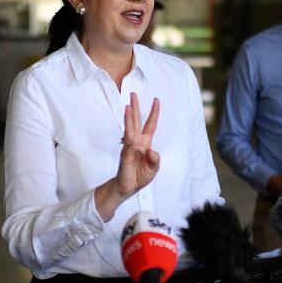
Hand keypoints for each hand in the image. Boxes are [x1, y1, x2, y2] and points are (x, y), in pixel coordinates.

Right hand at [95, 93, 159, 220]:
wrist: (127, 188)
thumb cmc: (140, 176)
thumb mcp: (153, 169)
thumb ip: (155, 160)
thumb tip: (151, 151)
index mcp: (145, 143)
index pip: (150, 125)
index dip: (154, 113)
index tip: (156, 100)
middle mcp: (136, 142)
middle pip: (136, 121)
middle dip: (135, 108)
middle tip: (132, 94)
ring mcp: (130, 148)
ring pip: (130, 129)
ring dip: (129, 118)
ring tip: (128, 106)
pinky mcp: (125, 155)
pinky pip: (128, 145)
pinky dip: (130, 138)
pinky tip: (129, 130)